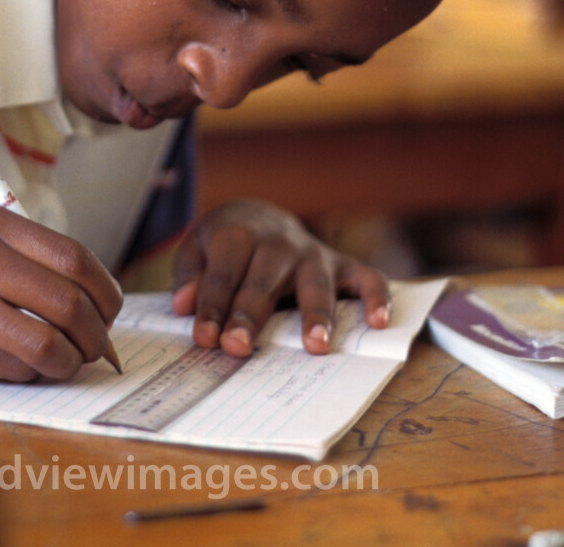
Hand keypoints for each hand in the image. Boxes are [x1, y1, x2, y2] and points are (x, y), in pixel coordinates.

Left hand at [169, 199, 390, 357]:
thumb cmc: (222, 245)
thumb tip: (184, 304)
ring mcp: (313, 254)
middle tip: (239, 348)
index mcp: (238, 236)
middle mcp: (279, 244)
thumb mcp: (195, 251)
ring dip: (316, 313)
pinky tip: (378, 322)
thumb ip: (189, 277)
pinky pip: (367, 278)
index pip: (223, 276)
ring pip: (316, 284)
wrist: (255, 216)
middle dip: (250, 316)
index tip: (205, 339)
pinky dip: (377, 297)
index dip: (212, 308)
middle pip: (263, 282)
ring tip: (316, 346)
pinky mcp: (341, 264)